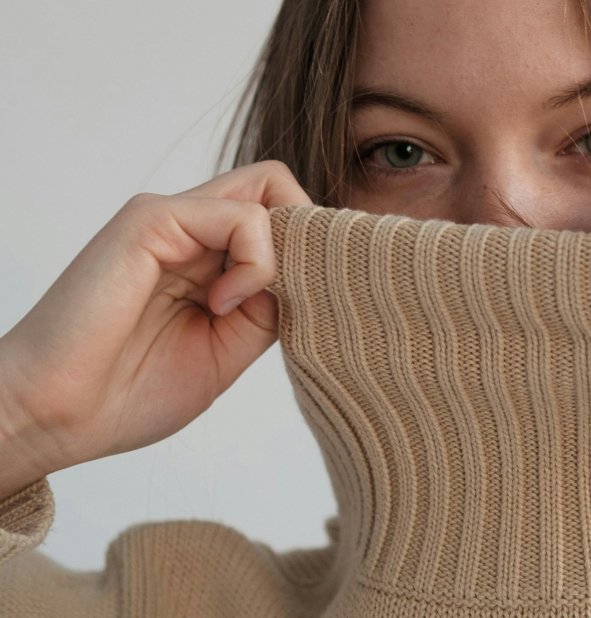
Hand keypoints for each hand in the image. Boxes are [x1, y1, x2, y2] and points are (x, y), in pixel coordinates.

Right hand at [0, 161, 310, 498]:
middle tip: (291, 299)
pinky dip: (255, 262)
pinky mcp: (151, 219)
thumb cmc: (126, 393)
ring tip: (237, 311)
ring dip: (281, 257)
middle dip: (309, 241)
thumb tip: (314, 275)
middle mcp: (189, 228)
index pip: (284, 215)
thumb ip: (270, 306)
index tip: (310, 305)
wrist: (54, 416)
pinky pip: (243, 213)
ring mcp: (170, 219)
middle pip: (281, 190)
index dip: (312, 252)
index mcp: (206, 256)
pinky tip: (221, 306)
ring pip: (271, 191)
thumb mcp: (229, 350)